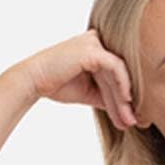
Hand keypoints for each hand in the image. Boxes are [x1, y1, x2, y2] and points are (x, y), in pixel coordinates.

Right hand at [21, 29, 139, 128]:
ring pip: (119, 73)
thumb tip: (129, 111)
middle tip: (131, 123)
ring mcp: (95, 43)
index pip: (117, 74)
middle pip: (119, 74)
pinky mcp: (92, 49)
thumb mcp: (90, 92)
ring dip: (124, 98)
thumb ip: (109, 96)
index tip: (129, 119)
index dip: (123, 97)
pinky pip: (115, 66)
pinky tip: (126, 100)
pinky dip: (122, 84)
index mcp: (97, 48)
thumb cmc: (58, 84)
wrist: (33, 81)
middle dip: (125, 102)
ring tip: (128, 118)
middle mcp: (97, 41)